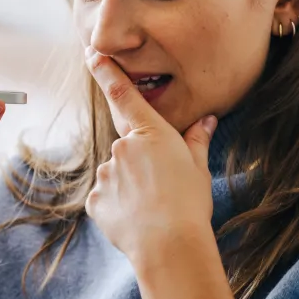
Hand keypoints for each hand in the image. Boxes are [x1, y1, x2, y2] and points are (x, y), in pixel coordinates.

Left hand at [83, 46, 218, 267]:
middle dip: (140, 165)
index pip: (123, 94)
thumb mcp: (198, 168)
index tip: (92, 52)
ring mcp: (105, 174)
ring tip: (151, 210)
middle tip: (162, 190)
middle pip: (127, 148)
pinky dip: (119, 207)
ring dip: (130, 187)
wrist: (170, 246)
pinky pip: (106, 198)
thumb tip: (207, 119)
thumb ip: (196, 140)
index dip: (105, 71)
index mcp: (150, 133)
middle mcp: (122, 147)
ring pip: (116, 175)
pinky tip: (136, 220)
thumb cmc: (190, 204)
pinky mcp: (94, 200)